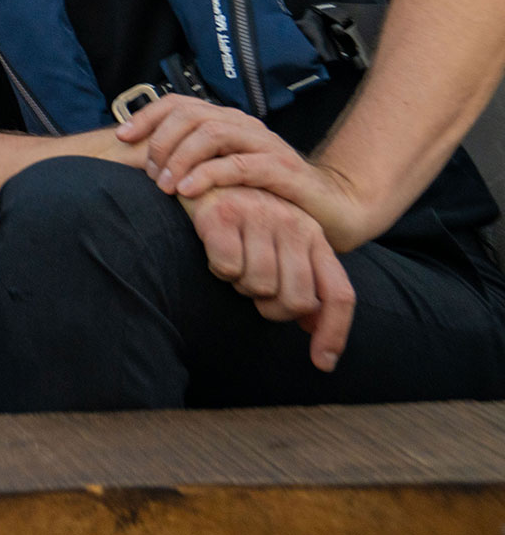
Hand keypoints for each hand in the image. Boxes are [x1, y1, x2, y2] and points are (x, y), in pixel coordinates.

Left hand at [117, 96, 367, 248]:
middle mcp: (244, 125)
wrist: (329, 210)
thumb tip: (140, 163)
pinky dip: (209, 175)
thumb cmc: (267, 195)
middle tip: (149, 174)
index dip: (146, 116)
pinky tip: (189, 191)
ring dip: (181, 158)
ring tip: (165, 186)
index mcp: (226, 122)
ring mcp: (265, 144)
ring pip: (212, 133)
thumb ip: (191, 163)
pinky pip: (240, 165)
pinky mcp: (283, 169)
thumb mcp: (222, 175)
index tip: (121, 138)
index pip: (178, 104)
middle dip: (162, 142)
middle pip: (191, 115)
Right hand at [183, 186, 355, 371]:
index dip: (334, 333)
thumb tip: (312, 326)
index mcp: (314, 234)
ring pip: (259, 286)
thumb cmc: (239, 214)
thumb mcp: (278, 239)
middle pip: (296, 300)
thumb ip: (300, 277)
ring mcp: (260, 217)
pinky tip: (213, 248)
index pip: (338, 294)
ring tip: (232, 261)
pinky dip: (218, 267)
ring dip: (240, 285)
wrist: (197, 170)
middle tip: (251, 288)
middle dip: (271, 307)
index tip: (322, 364)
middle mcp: (294, 224)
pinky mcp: (223, 214)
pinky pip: (227, 268)